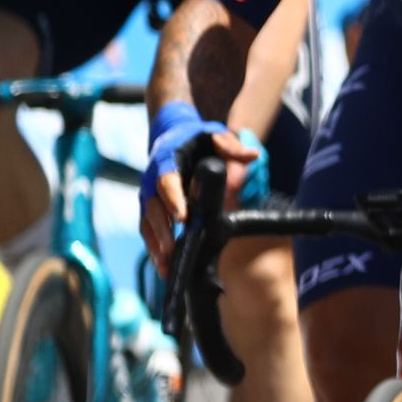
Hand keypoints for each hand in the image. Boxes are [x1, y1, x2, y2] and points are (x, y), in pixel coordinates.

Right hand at [136, 103, 257, 258]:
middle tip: (172, 251)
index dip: (173, 199)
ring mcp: (149, 196)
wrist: (173, 136)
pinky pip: (149, 230)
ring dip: (155, 245)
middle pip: (153, 208)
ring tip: (167, 267)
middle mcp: (152, 179)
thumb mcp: (214, 134)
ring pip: (148, 223)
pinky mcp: (151, 209)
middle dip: (162, 230)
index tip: (183, 218)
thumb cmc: (197, 137)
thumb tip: (253, 156)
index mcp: (166, 160)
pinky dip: (154, 248)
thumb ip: (230, 145)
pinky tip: (165, 267)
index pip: (167, 181)